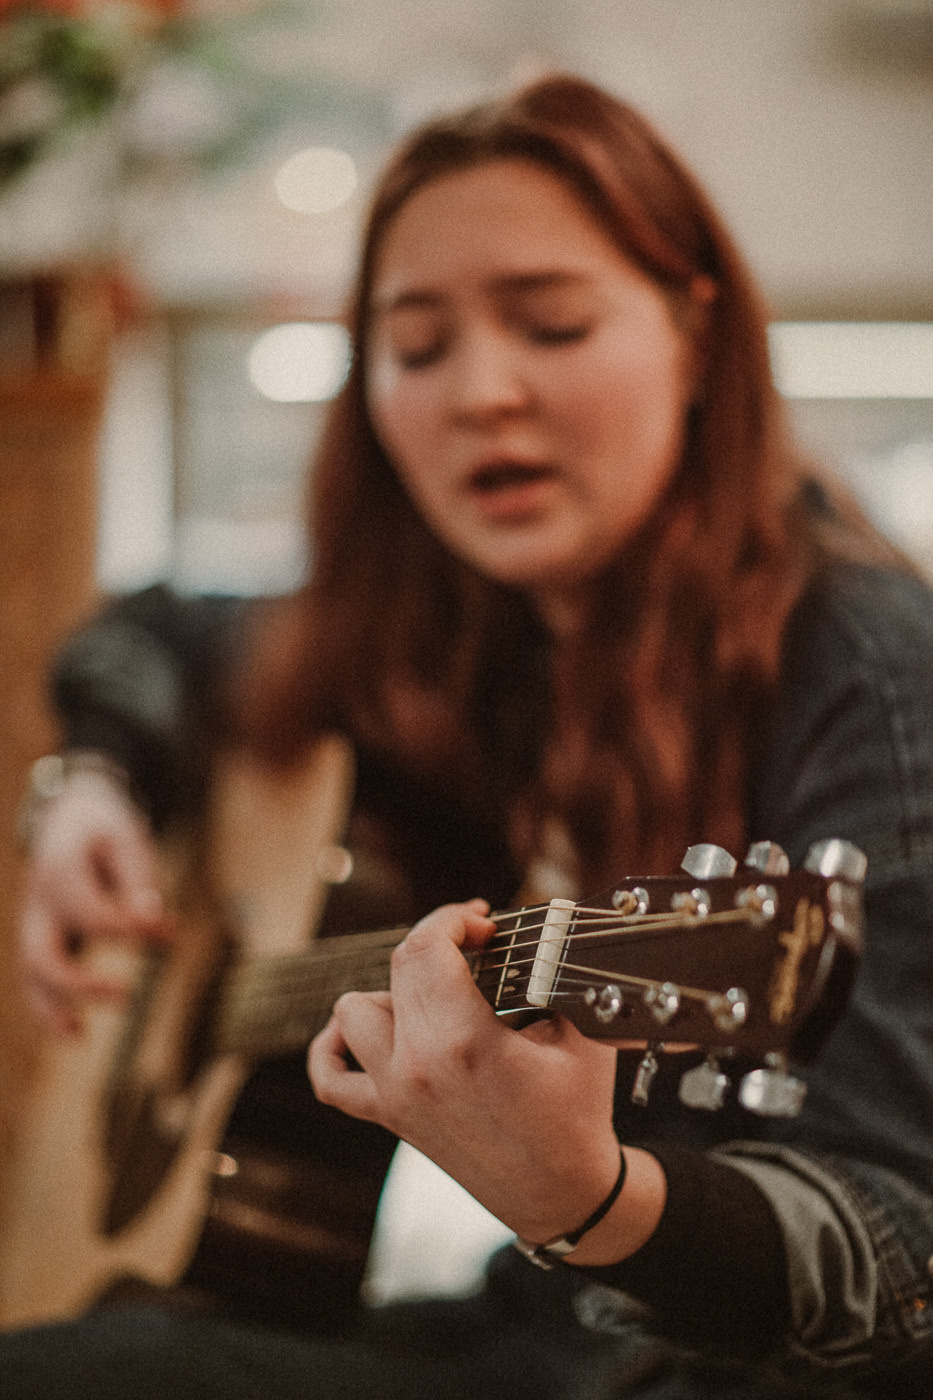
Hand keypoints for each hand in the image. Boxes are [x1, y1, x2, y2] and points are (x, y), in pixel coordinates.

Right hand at [19, 766, 168, 1033]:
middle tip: (125, 995)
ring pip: (31, 975)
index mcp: (59, 871)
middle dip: (79, 983)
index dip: (131, 932)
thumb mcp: (127, 840)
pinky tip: (76, 1032)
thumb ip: (139, 882)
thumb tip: (156, 928)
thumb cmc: (104, 830)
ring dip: (52, 1008)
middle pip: (43, 955)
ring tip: (80, 1034)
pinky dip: (49, 1009)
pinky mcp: (40, 939)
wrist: (69, 818)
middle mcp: (39, 904)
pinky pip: (35, 980)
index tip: (167, 934)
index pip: (92, 915)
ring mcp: (34, 924)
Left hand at [309, 899, 641, 1250]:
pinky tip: (364, 1029)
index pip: (427, 947)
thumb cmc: (576, 1115)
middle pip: (398, 967)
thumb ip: (552, 977)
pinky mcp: (389, 1117)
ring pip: (355, 1010)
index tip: (484, 922)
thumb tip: (537, 931)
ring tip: (440, 994)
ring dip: (395, 989)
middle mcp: (416, 1066)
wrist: (562, 1195)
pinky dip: (335, 1047)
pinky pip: (331, 1079)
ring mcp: (395, 1094)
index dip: (454, 919)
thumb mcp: (581, 1034)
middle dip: (439, 940)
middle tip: (478, 945)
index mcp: (463, 1042)